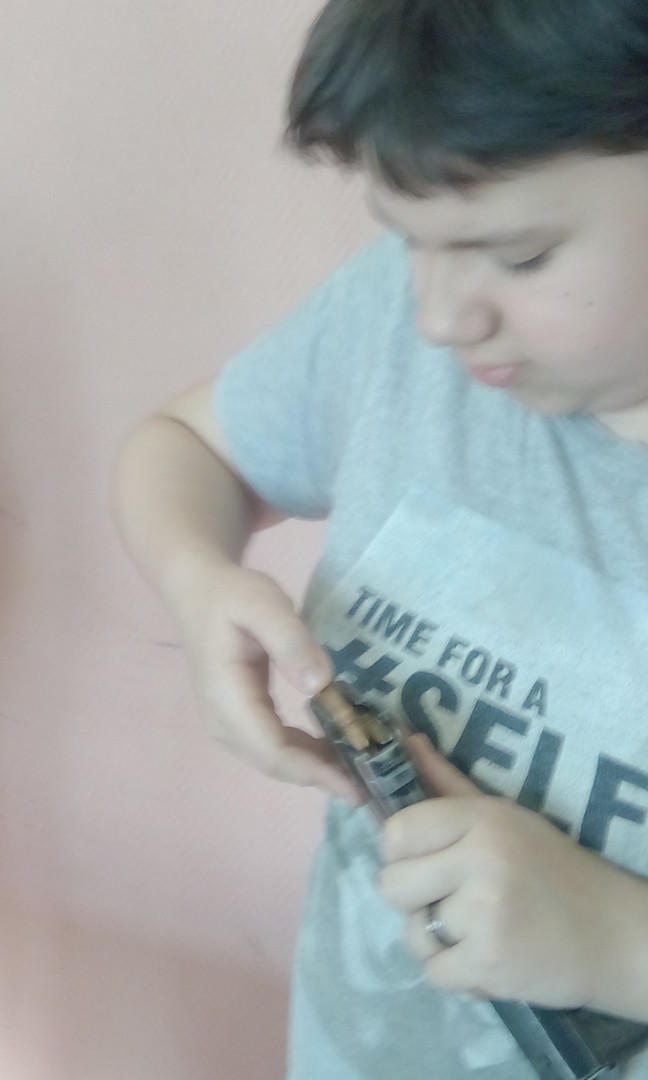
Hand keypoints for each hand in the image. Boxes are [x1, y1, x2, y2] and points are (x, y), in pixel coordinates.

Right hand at [177, 562, 357, 799]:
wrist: (199, 593)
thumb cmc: (232, 596)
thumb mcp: (264, 605)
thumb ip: (290, 641)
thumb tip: (320, 684)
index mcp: (227, 698)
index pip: (273, 750)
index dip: (315, 771)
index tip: (358, 783)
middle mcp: (223, 722)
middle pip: (276, 764)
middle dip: (322, 778)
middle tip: (374, 786)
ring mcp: (229, 725)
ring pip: (276, 761)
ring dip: (317, 771)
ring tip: (363, 773)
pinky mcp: (239, 720)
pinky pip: (274, 747)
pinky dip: (306, 755)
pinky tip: (337, 750)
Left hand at [379, 735, 638, 1008]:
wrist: (610, 932)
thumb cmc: (550, 867)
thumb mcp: (504, 816)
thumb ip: (447, 783)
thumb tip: (407, 741)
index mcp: (481, 818)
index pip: (396, 832)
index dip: (399, 852)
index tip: (423, 861)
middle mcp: (480, 860)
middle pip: (392, 885)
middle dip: (413, 898)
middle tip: (450, 899)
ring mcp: (484, 914)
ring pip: (412, 933)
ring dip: (436, 939)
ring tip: (475, 929)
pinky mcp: (490, 964)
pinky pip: (433, 973)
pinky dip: (455, 973)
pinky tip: (485, 956)